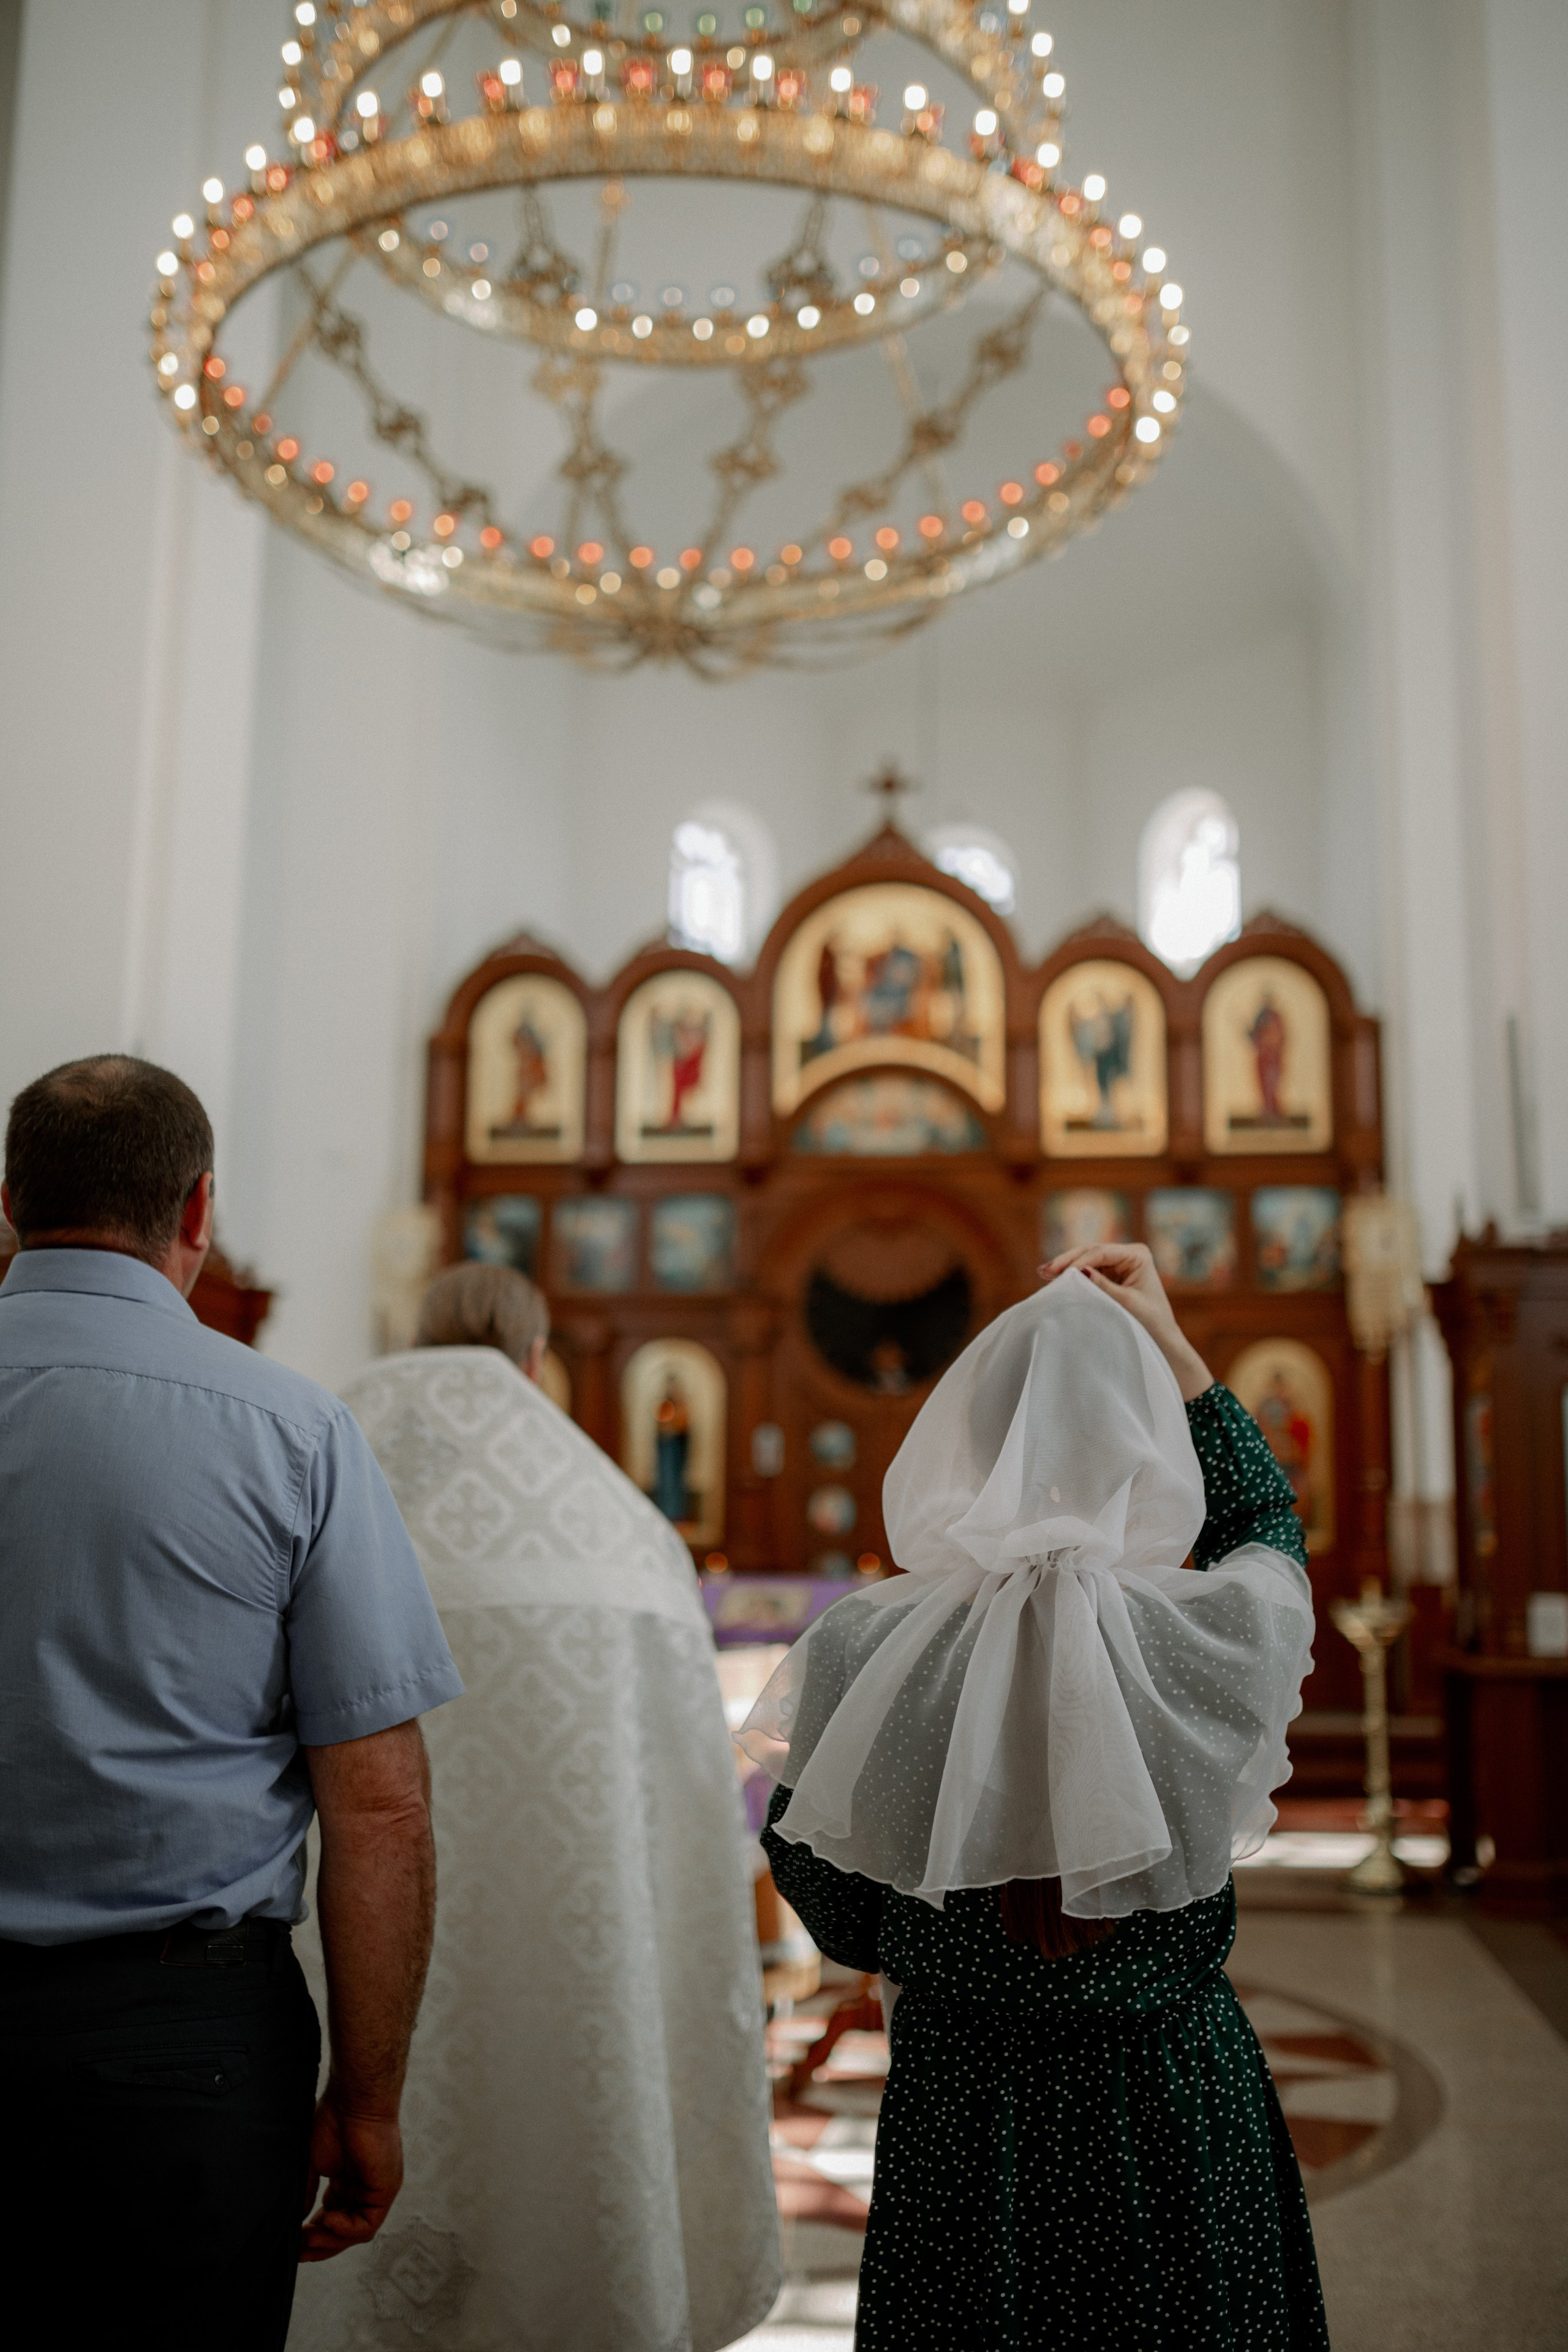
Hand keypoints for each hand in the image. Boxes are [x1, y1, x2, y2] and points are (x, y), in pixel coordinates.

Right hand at [300, 2080, 404, 2261]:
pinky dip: (345, 2229)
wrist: (352, 2099)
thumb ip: (307, 2194)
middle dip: (320, 2244)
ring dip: (329, 2241)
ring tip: (305, 2240)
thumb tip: (296, 2223)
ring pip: (355, 2232)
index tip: (293, 2241)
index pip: (333, 2218)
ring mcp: (376, 2190)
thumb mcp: (314, 2164)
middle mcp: (364, 2188)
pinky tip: (325, 2220)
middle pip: (344, 2230)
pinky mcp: (385, 2190)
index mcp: (348, 2181)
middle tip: (297, 2252)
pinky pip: (367, 2224)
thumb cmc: (333, 2120)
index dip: (314, 2234)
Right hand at [1038, 1243, 1213, 1401]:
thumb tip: (1078, 1270)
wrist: (1162, 1341)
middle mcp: (1128, 1255)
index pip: (1102, 1252)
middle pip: (1091, 1252)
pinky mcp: (1112, 1276)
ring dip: (1067, 1268)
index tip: (1060, 1273)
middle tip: (1044, 1270)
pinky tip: (1055, 1279)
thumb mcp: (1125, 1303)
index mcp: (1138, 1255)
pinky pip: (1088, 1272)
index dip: (1079, 1261)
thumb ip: (1102, 1286)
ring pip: (1086, 1261)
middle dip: (1067, 1261)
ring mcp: (1119, 1264)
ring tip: (1044, 1273)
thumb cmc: (1151, 1323)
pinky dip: (1073, 1277)